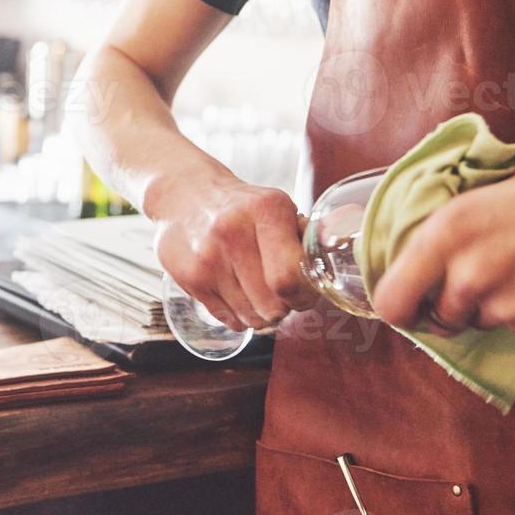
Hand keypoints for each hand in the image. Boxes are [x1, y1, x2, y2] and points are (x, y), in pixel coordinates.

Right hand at [146, 172, 320, 330]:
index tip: (303, 294)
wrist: (186, 195)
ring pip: (251, 317)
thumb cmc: (242, 207)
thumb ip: (305, 237)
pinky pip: (228, 319)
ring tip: (256, 292)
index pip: (289, 278)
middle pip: (271, 305)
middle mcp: (233, 232)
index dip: (303, 296)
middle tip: (281, 296)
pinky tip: (237, 293)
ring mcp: (208, 258)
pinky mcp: (191, 278)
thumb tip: (329, 270)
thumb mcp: (277, 207)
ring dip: (261, 314)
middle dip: (283, 308)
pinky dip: (238, 316)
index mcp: (265, 210)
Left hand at [370, 137, 514, 338]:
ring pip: (480, 322)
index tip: (407, 304)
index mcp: (446, 232)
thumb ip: (445, 236)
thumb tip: (413, 266)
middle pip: (438, 318)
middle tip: (483, 274)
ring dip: (493, 305)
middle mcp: (471, 273)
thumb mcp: (481, 196)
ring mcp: (508, 304)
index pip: (391, 301)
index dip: (397, 307)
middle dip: (452, 303)